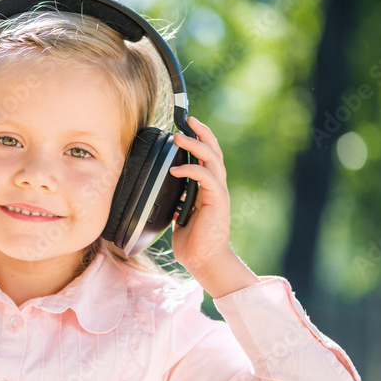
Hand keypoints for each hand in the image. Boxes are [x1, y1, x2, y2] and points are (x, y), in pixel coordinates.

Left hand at [168, 116, 256, 296]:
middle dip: (202, 133)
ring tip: (180, 137)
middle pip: (213, 151)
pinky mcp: (217, 202)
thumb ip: (176, 199)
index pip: (206, 157)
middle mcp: (215, 187)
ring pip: (212, 160)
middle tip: (188, 120)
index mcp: (207, 188)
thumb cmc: (192, 241)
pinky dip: (191, 170)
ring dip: (196, 146)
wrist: (204, 260)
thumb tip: (162, 190)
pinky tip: (176, 169)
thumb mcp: (179, 214)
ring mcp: (218, 193)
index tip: (185, 126)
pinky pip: (206, 179)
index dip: (199, 140)